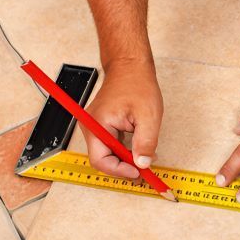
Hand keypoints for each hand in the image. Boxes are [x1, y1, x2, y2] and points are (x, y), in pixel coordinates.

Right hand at [85, 60, 162, 178]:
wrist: (130, 66)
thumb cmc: (137, 84)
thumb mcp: (148, 116)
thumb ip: (145, 143)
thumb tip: (142, 164)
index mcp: (98, 124)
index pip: (101, 160)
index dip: (120, 171)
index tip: (138, 173)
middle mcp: (91, 126)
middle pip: (103, 159)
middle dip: (124, 167)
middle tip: (144, 169)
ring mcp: (95, 126)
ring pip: (107, 154)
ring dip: (125, 159)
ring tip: (145, 156)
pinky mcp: (101, 125)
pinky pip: (110, 145)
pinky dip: (124, 150)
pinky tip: (138, 147)